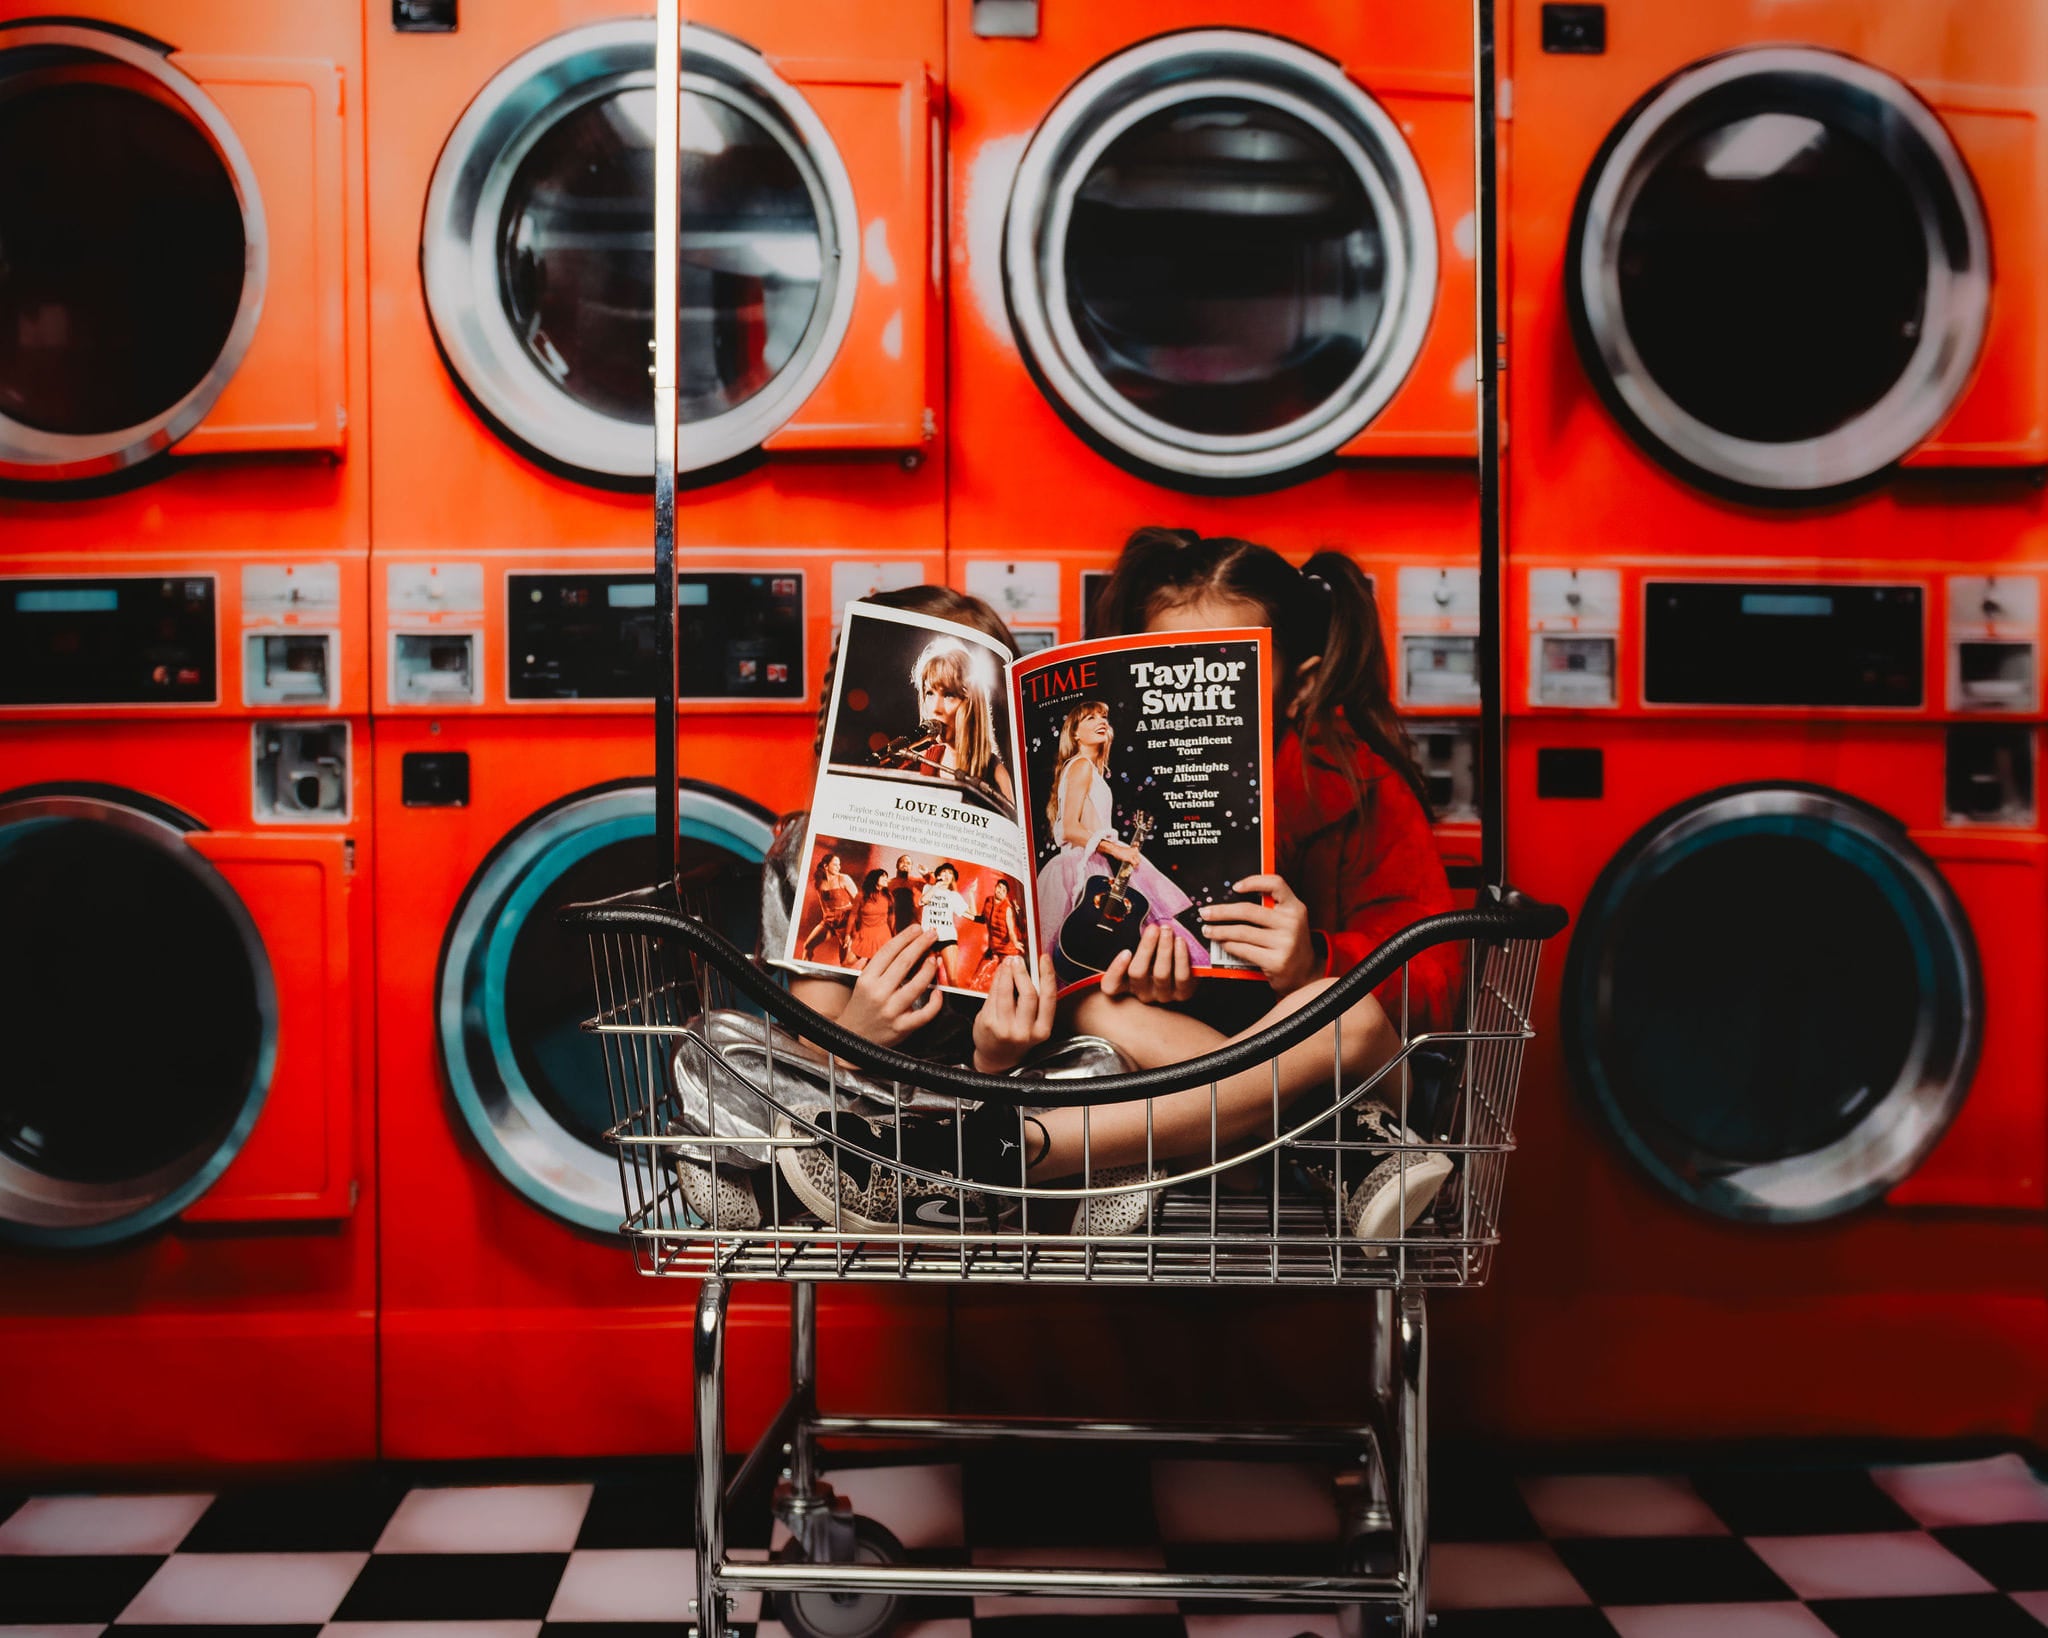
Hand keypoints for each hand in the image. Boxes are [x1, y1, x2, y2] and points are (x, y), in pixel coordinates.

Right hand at [836, 927, 944, 1046]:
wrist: (850, 1042)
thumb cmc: (860, 1009)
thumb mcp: (863, 984)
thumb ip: (882, 968)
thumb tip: (907, 947)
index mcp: (867, 979)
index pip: (888, 951)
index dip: (905, 937)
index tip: (917, 928)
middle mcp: (878, 993)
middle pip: (904, 962)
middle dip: (921, 944)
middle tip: (932, 934)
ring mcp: (890, 1011)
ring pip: (917, 985)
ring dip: (929, 969)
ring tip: (935, 958)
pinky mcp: (901, 1028)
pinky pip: (924, 1013)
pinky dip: (935, 1002)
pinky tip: (939, 992)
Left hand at [972, 954, 1057, 1073]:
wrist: (997, 1058)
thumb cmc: (1017, 1036)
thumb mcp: (1033, 1024)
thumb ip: (1035, 1001)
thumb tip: (1030, 968)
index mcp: (1042, 1030)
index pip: (1048, 997)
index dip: (1047, 974)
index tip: (1044, 958)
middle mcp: (1025, 1031)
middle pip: (1028, 994)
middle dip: (1023, 972)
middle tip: (1019, 960)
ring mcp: (1005, 1028)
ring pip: (1007, 993)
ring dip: (1007, 973)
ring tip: (1007, 964)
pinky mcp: (989, 1024)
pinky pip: (993, 997)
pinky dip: (996, 982)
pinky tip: (999, 975)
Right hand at [1098, 838, 1140, 865]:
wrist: (1115, 850)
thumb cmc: (1120, 851)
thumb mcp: (1127, 851)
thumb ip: (1131, 854)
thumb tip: (1133, 860)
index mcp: (1134, 849)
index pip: (1139, 856)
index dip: (1138, 860)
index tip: (1136, 863)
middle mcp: (1134, 851)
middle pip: (1139, 859)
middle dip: (1137, 863)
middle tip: (1135, 866)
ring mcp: (1132, 854)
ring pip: (1138, 861)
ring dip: (1136, 865)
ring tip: (1133, 867)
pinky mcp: (1129, 858)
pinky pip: (1134, 863)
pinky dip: (1133, 866)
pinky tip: (1132, 867)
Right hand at [1099, 923, 1195, 1003]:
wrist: (1185, 968)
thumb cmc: (1157, 953)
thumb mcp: (1144, 949)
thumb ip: (1138, 941)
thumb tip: (1141, 922)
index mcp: (1126, 984)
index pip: (1111, 986)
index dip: (1115, 971)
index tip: (1126, 951)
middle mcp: (1142, 993)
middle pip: (1137, 973)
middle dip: (1146, 947)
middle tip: (1153, 928)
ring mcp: (1162, 995)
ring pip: (1160, 974)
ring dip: (1164, 949)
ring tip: (1167, 930)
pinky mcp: (1182, 994)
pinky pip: (1181, 977)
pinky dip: (1180, 957)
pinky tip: (1180, 942)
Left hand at [1199, 875, 1316, 993]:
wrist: (1304, 972)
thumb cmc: (1288, 942)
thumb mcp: (1287, 921)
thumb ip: (1269, 908)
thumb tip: (1230, 899)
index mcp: (1295, 908)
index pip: (1276, 884)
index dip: (1254, 882)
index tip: (1234, 887)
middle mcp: (1292, 923)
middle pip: (1249, 910)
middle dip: (1221, 911)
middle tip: (1205, 912)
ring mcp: (1285, 943)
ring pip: (1242, 932)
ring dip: (1219, 930)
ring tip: (1208, 930)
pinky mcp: (1276, 961)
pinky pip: (1244, 950)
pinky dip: (1229, 945)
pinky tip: (1222, 943)